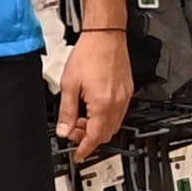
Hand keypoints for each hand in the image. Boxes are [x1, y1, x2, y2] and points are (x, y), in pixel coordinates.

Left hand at [56, 31, 132, 161]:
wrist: (105, 35)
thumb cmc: (90, 53)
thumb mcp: (69, 84)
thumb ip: (66, 111)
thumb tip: (64, 129)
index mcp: (103, 104)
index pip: (94, 137)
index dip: (85, 148)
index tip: (78, 155)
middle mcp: (118, 103)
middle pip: (105, 133)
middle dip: (89, 137)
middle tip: (73, 130)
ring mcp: (125, 97)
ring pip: (113, 124)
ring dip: (97, 127)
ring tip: (80, 116)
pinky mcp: (127, 91)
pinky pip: (118, 113)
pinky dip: (105, 117)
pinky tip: (92, 108)